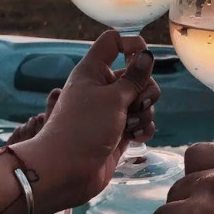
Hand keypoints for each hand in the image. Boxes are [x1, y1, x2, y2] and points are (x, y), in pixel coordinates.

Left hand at [13, 30, 159, 213]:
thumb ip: (134, 78)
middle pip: (136, 75)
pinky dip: (143, 128)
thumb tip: (147, 55)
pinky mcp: (118, 132)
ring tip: (131, 126)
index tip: (144, 59)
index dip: (131, 44)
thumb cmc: (84, 128)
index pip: (113, 42)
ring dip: (144, 112)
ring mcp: (111, 111)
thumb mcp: (113, 98)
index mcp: (93, 71)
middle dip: (145, 90)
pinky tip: (136, 137)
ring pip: (142, 100)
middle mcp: (102, 88)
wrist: (66, 171)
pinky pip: (140, 122)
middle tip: (136, 104)